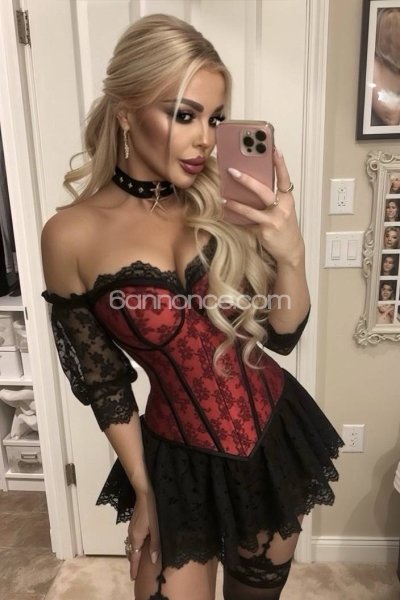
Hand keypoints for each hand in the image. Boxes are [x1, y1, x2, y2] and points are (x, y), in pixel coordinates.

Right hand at [126, 488, 159, 580]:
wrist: (144, 493)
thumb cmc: (152, 511)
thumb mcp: (156, 529)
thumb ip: (155, 545)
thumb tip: (154, 560)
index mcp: (136, 538)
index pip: (134, 557)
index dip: (134, 568)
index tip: (133, 578)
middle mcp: (131, 534)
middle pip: (131, 552)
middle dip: (134, 562)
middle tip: (138, 571)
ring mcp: (131, 527)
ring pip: (132, 544)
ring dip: (135, 553)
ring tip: (140, 560)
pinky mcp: (134, 522)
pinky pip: (133, 538)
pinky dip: (136, 545)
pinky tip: (142, 545)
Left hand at [223, 149, 303, 265]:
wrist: (291, 250)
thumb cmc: (285, 226)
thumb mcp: (283, 210)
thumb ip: (272, 198)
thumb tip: (251, 185)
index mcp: (287, 200)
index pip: (284, 179)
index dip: (280, 164)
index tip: (274, 149)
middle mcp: (282, 209)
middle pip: (263, 191)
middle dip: (247, 181)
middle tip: (232, 171)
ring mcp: (273, 221)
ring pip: (252, 210)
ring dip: (236, 204)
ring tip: (224, 199)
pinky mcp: (265, 232)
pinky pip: (247, 224)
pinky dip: (237, 220)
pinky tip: (227, 217)